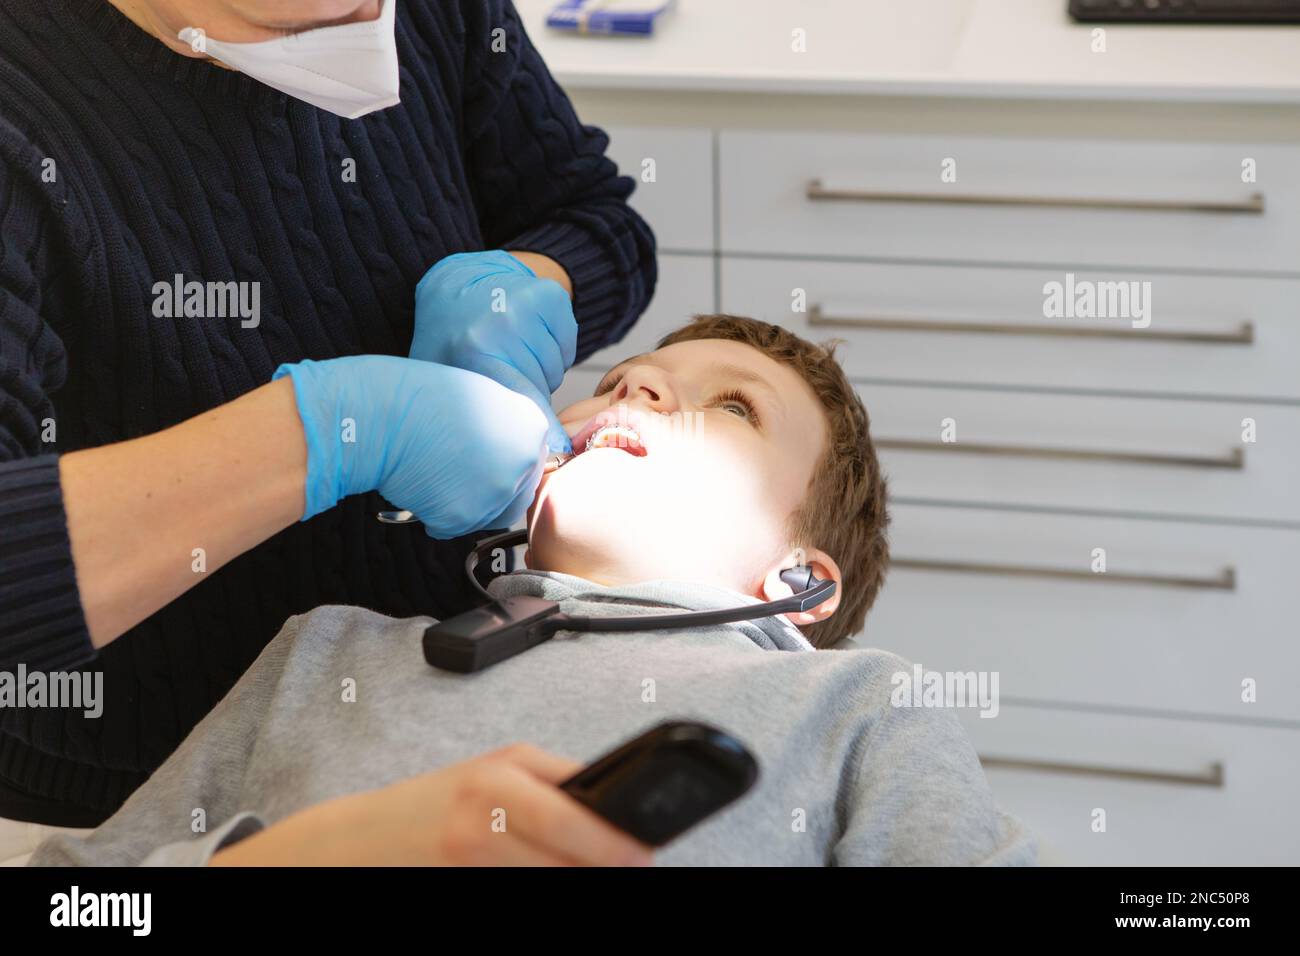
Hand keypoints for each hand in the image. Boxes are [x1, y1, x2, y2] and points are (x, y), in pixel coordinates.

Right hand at [209, 744, 654, 865]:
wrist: (354, 843)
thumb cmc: (434, 806)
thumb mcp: (495, 774)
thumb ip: (556, 784)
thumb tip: (620, 815)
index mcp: (506, 771)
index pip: (582, 811)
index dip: (621, 841)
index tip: (646, 852)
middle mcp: (487, 810)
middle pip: (574, 856)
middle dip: (607, 867)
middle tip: (630, 868)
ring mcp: (470, 853)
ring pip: (554, 881)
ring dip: (575, 881)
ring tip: (580, 871)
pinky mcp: (458, 885)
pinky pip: (520, 896)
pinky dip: (539, 889)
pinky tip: (538, 878)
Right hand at [273, 355, 547, 537]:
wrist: (381, 413)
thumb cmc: (419, 399)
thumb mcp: (481, 401)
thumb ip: (506, 433)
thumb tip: (509, 461)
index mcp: (531, 427)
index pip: (530, 465)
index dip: (501, 467)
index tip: (480, 463)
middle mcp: (523, 461)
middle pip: (515, 497)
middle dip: (486, 493)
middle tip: (453, 474)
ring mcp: (496, 491)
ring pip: (486, 518)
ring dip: (463, 507)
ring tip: (433, 473)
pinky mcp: (465, 516)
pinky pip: (452, 528)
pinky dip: (433, 514)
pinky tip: (419, 484)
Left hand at [412, 250, 576, 454]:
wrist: (462, 280)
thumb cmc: (449, 337)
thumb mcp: (440, 378)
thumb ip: (463, 420)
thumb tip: (493, 480)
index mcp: (468, 351)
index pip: (516, 402)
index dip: (538, 433)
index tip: (556, 455)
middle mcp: (498, 325)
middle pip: (538, 390)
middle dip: (526, 397)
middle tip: (502, 378)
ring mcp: (527, 306)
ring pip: (554, 371)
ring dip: (538, 371)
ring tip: (510, 352)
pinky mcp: (550, 297)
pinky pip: (567, 347)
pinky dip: (554, 348)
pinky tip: (527, 334)